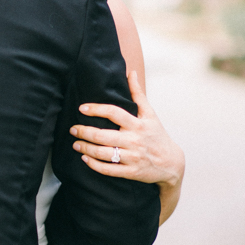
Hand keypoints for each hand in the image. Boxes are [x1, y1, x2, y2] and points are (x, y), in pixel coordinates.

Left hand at [70, 71, 184, 222]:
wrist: (172, 163)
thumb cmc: (158, 135)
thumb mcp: (151, 114)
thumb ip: (138, 94)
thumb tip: (131, 73)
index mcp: (138, 124)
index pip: (113, 113)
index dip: (96, 109)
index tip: (82, 108)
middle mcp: (134, 140)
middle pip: (103, 135)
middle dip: (84, 132)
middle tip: (72, 129)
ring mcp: (132, 157)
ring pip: (103, 153)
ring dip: (86, 148)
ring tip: (76, 143)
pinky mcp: (131, 172)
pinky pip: (109, 169)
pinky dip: (94, 164)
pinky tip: (85, 158)